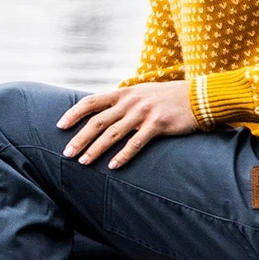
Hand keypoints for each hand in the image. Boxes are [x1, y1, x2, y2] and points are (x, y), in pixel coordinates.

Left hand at [57, 80, 197, 168]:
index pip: (91, 101)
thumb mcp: (142, 93)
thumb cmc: (167, 98)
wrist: (198, 96)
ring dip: (95, 149)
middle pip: (98, 121)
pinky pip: (136, 143)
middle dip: (80, 138)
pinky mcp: (158, 125)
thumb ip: (122, 102)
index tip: (60, 126)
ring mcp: (143, 113)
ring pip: (113, 134)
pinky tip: (113, 166)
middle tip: (66, 153)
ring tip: (83, 162)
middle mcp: (130, 102)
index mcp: (123, 93)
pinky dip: (123, 155)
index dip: (74, 113)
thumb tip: (102, 114)